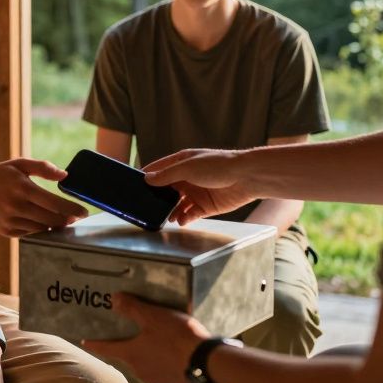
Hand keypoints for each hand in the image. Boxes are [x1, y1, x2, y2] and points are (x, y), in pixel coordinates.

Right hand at [0, 159, 87, 236]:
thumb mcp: (19, 164)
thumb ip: (43, 168)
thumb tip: (64, 175)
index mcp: (22, 188)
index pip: (54, 203)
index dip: (72, 209)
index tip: (84, 212)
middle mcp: (17, 206)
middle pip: (52, 219)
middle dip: (67, 219)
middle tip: (75, 216)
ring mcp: (12, 221)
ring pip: (43, 229)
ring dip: (54, 225)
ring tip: (60, 219)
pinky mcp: (9, 232)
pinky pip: (32, 233)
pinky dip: (40, 228)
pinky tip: (41, 221)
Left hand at [82, 293, 210, 382]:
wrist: (206, 361)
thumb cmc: (176, 337)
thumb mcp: (152, 315)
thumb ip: (131, 307)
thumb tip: (114, 299)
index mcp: (131, 353)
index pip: (106, 348)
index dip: (96, 343)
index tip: (86, 342)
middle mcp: (140, 370)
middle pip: (128, 355)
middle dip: (129, 345)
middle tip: (134, 334)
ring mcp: (156, 378)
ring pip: (146, 363)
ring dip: (148, 353)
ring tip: (159, 340)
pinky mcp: (172, 382)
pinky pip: (162, 370)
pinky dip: (164, 361)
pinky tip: (173, 352)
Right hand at [141, 149, 255, 224]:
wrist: (246, 178)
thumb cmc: (219, 165)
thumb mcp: (187, 167)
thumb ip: (167, 175)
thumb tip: (147, 178)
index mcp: (182, 162)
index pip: (159, 169)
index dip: (148, 177)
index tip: (135, 185)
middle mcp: (188, 177)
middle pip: (167, 189)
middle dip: (158, 197)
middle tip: (147, 206)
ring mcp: (197, 192)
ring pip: (177, 204)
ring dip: (171, 211)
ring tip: (164, 217)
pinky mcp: (206, 206)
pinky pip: (190, 214)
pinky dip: (184, 218)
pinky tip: (179, 221)